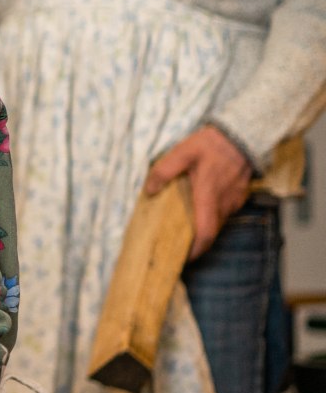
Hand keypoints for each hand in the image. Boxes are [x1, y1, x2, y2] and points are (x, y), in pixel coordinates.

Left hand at [145, 125, 252, 258]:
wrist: (243, 134)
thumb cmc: (211, 144)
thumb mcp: (181, 153)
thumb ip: (163, 172)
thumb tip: (149, 191)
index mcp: (209, 197)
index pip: (205, 234)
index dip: (195, 251)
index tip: (183, 258)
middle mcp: (224, 203)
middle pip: (211, 233)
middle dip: (196, 243)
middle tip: (177, 246)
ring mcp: (235, 200)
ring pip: (219, 223)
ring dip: (204, 229)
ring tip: (185, 229)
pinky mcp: (240, 195)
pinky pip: (225, 213)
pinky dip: (212, 217)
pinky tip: (199, 210)